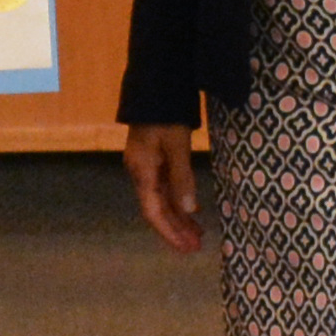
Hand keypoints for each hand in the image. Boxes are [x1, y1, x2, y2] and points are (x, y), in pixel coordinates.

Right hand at [123, 123, 205, 252]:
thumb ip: (182, 177)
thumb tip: (190, 209)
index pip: (153, 212)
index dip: (169, 232)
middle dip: (175, 229)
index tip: (186, 248)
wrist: (154, 86)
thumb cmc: (166, 115)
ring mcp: (145, 166)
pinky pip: (164, 188)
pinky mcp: (152, 159)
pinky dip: (177, 201)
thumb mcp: (177, 145)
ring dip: (177, 218)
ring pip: (161, 200)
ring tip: (196, 235)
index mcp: (142, 172)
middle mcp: (140, 173)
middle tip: (195, 248)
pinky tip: (190, 210)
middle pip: (156, 209)